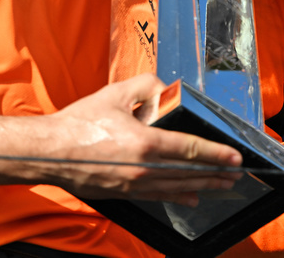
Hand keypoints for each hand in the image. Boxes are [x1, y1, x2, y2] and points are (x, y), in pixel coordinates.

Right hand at [41, 74, 242, 204]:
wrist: (49, 152)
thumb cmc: (79, 124)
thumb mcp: (115, 93)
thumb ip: (146, 86)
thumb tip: (166, 90)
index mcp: (145, 142)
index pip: (190, 149)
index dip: (216, 154)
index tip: (234, 157)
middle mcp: (144, 169)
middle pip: (189, 173)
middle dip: (215, 174)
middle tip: (235, 174)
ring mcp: (135, 185)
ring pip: (177, 188)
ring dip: (202, 186)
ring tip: (221, 186)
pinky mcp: (125, 193)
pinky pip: (158, 197)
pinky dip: (178, 197)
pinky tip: (190, 197)